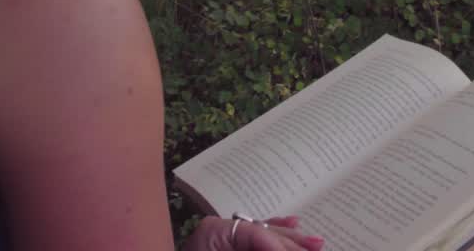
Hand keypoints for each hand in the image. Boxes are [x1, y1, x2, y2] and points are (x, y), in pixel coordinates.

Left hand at [183, 215, 323, 250]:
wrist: (157, 250)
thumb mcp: (222, 248)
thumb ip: (258, 246)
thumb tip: (283, 247)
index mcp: (212, 231)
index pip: (253, 232)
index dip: (277, 244)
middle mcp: (219, 229)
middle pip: (263, 233)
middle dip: (291, 244)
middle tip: (316, 247)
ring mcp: (224, 237)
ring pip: (265, 235)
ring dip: (291, 241)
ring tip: (316, 243)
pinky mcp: (229, 245)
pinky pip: (255, 238)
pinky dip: (276, 235)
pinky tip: (295, 224)